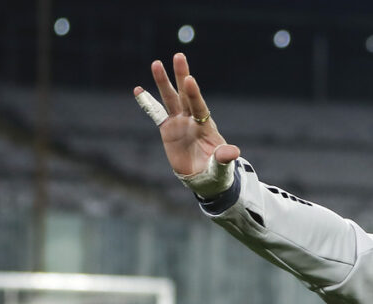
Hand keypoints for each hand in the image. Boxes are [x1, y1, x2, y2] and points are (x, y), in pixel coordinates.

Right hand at [133, 53, 239, 176]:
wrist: (203, 177)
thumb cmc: (215, 169)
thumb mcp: (221, 165)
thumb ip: (224, 157)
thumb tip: (234, 152)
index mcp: (206, 125)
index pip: (199, 106)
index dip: (194, 94)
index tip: (190, 79)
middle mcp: (192, 119)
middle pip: (186, 94)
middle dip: (182, 76)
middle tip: (179, 56)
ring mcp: (179, 122)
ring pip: (170, 99)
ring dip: (163, 82)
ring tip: (156, 63)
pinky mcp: (168, 128)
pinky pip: (156, 113)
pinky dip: (147, 103)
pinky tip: (138, 90)